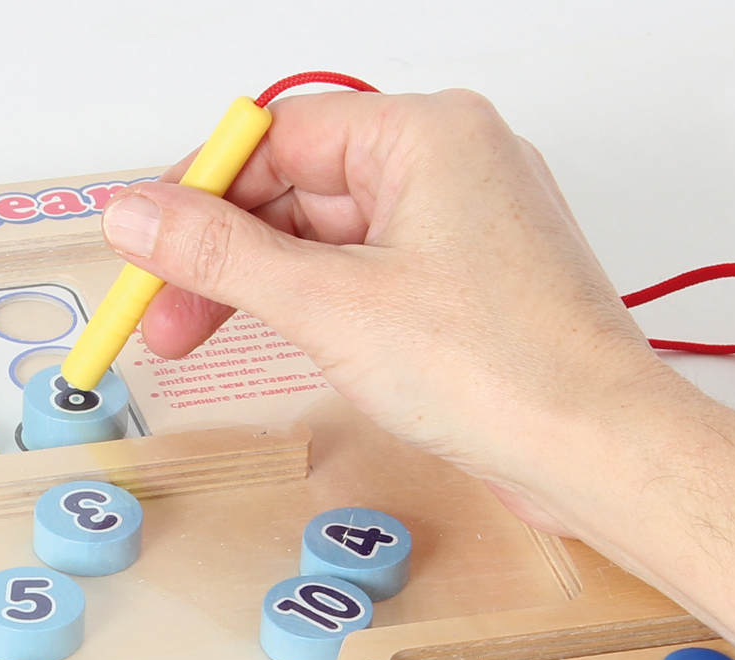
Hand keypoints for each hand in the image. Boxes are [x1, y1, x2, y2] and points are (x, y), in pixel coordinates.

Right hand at [100, 89, 702, 534]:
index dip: (200, 193)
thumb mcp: (328, 306)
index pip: (278, 137)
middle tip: (168, 315)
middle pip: (299, 187)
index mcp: (428, 134)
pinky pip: (369, 269)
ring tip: (209, 338)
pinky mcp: (471, 279)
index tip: (146, 245)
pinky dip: (318, 303)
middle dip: (226, 254)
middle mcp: (452, 162)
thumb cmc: (502, 371)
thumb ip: (219, 256)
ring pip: (330, 235)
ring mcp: (466, 221)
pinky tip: (285, 343)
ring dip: (266, 285)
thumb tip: (135, 217)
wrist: (599, 450)